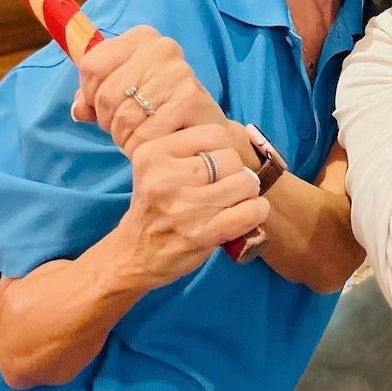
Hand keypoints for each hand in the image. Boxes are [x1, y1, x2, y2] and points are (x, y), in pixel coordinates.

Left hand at [74, 26, 226, 157]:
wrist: (206, 128)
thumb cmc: (160, 107)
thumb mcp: (124, 91)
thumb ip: (92, 96)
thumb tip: (79, 110)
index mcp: (143, 38)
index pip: (91, 66)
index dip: (90, 94)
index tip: (105, 105)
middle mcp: (163, 48)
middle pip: (105, 95)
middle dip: (108, 121)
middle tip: (126, 126)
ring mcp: (179, 73)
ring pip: (123, 118)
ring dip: (124, 137)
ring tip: (140, 135)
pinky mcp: (189, 100)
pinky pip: (143, 135)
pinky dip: (140, 148)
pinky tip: (154, 143)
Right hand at [112, 125, 269, 289]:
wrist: (134, 256)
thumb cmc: (155, 206)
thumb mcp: (156, 168)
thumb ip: (189, 148)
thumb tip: (241, 136)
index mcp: (152, 154)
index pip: (214, 134)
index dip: (223, 149)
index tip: (216, 165)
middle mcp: (164, 178)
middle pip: (231, 158)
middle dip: (235, 172)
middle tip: (224, 187)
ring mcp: (184, 208)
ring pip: (245, 182)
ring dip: (247, 193)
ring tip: (231, 202)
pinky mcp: (201, 234)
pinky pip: (251, 211)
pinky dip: (257, 212)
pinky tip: (245, 215)